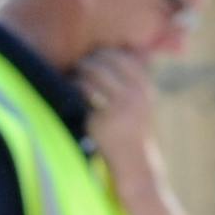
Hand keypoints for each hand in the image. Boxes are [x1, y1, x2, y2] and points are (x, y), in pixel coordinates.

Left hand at [75, 47, 157, 167]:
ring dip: (80, 70)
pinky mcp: (105, 118)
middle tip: (78, 65)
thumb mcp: (138, 101)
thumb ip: (130, 79)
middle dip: (91, 59)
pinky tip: (69, 90)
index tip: (93, 58)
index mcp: (144, 86)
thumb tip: (116, 53)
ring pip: (95, 72)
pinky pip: (86, 90)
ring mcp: (121, 106)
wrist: (133, 162)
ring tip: (72, 76)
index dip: (106, 53)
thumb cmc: (131, 128)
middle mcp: (136, 93)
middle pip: (108, 60)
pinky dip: (76, 85)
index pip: (124, 56)